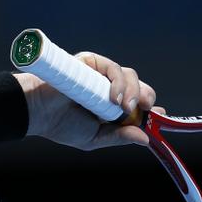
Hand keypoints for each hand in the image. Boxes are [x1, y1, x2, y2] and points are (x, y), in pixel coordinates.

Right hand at [14, 52, 165, 150]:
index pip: (138, 105)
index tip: (161, 116)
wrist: (40, 112)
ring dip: (132, 92)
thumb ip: (118, 137)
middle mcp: (109, 89)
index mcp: (111, 108)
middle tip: (144, 110)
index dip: (152, 110)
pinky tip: (114, 98)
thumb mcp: (95, 138)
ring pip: (130, 77)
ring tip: (124, 107)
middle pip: (139, 88)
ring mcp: (102, 75)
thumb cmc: (62, 125)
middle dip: (146, 99)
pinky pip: (114, 69)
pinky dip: (118, 83)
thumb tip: (144, 139)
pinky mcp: (94, 62)